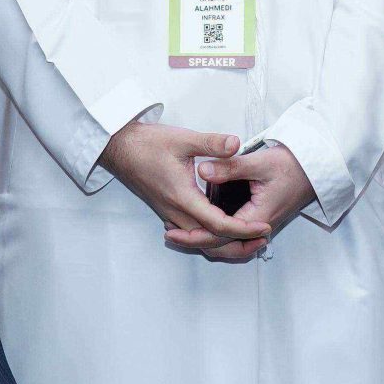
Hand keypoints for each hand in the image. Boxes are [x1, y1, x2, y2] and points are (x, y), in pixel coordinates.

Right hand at [100, 121, 271, 256]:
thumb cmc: (147, 144)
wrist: (119, 149)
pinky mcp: (168, 211)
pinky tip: (223, 228)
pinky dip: (209, 237)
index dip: (243, 229)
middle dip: (238, 244)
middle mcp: (176, 212)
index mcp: (183, 198)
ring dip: (224, 243)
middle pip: (210, 242)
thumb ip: (212, 143)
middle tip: (262, 239)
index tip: (263, 227)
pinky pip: (191, 233)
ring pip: (200, 240)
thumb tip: (236, 144)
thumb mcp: (183, 139)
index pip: (218, 225)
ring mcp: (170, 214)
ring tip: (248, 237)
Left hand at [175, 143, 317, 262]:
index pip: (220, 236)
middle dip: (195, 242)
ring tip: (179, 232)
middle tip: (169, 236)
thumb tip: (201, 169)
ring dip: (204, 240)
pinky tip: (201, 223)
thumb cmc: (292, 164)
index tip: (173, 231)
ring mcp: (258, 224)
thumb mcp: (260, 162)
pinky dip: (215, 234)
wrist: (316, 168)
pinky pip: (233, 234)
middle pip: (222, 246)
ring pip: (227, 243)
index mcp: (257, 217)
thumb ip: (230, 166)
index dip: (194, 235)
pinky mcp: (257, 218)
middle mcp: (257, 226)